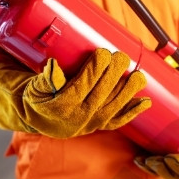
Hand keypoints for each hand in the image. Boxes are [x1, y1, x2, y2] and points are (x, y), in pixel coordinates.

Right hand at [0, 47, 150, 137]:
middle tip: (120, 56)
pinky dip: (132, 112)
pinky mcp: (98, 126)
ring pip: (113, 108)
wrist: (37, 120)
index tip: (102, 52)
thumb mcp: (33, 87)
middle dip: (114, 74)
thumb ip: (44, 78)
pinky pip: (117, 121)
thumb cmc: (36, 98)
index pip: (82, 86)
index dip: (95, 69)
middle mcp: (78, 118)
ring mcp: (90, 123)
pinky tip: (145, 102)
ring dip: (128, 92)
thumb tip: (53, 66)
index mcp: (61, 106)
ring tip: (138, 76)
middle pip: (101, 94)